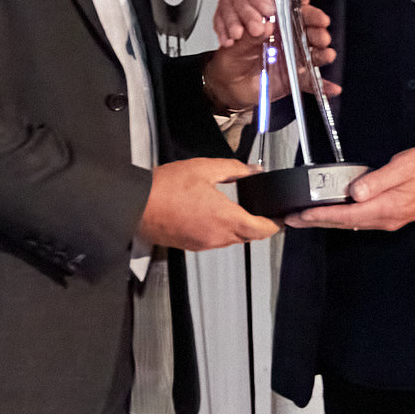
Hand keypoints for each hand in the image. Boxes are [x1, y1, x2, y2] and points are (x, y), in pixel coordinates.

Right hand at [140, 159, 279, 249]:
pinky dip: (219, 230)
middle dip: (256, 226)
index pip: (262, 230)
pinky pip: (213, 240)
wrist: (135, 205)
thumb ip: (233, 169)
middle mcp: (217, 237)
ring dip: (236, 228)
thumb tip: (252, 170)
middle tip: (260, 212)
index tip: (280, 218)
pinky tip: (210, 215)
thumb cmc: (165, 188)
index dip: (275, 225)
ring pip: (230, 240)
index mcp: (226, 219)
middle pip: (248, 237)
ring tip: (234, 210)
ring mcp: (203, 243)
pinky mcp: (190, 245)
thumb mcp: (204, 168)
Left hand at [206, 0, 335, 111]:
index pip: (289, 4)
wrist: (230, 85)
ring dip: (323, 50)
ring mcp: (294, 56)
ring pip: (314, 50)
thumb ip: (248, 36)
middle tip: (321, 23)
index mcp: (273, 22)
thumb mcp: (235, 45)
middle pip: (307, 25)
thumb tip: (264, 27)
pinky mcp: (296, 77)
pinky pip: (312, 82)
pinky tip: (333, 88)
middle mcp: (287, 36)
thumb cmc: (233, 58)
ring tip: (326, 52)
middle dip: (316, 22)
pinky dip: (324, 86)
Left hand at [289, 146, 414, 231]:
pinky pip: (360, 220)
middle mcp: (386, 219)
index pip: (346, 215)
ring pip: (351, 223)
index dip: (320, 216)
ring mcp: (389, 220)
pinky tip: (331, 214)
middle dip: (316, 222)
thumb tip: (355, 193)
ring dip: (326, 221)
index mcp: (388, 207)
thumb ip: (378, 180)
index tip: (300, 215)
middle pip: (344, 223)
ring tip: (304, 218)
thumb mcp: (404, 166)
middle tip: (292, 220)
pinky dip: (342, 218)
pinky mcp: (391, 216)